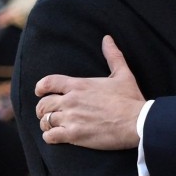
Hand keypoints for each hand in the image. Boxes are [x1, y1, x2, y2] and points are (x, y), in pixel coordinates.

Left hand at [35, 35, 144, 149]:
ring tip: (52, 126)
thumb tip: (107, 39)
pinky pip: (50, 136)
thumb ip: (112, 56)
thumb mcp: (123, 74)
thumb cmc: (130, 98)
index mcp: (79, 85)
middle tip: (46, 113)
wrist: (136, 121)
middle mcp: (71, 100)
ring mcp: (71, 118)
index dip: (40, 87)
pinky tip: (56, 136)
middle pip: (43, 104)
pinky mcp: (74, 135)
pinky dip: (50, 136)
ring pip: (45, 121)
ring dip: (47, 123)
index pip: (48, 82)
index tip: (39, 91)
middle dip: (42, 109)